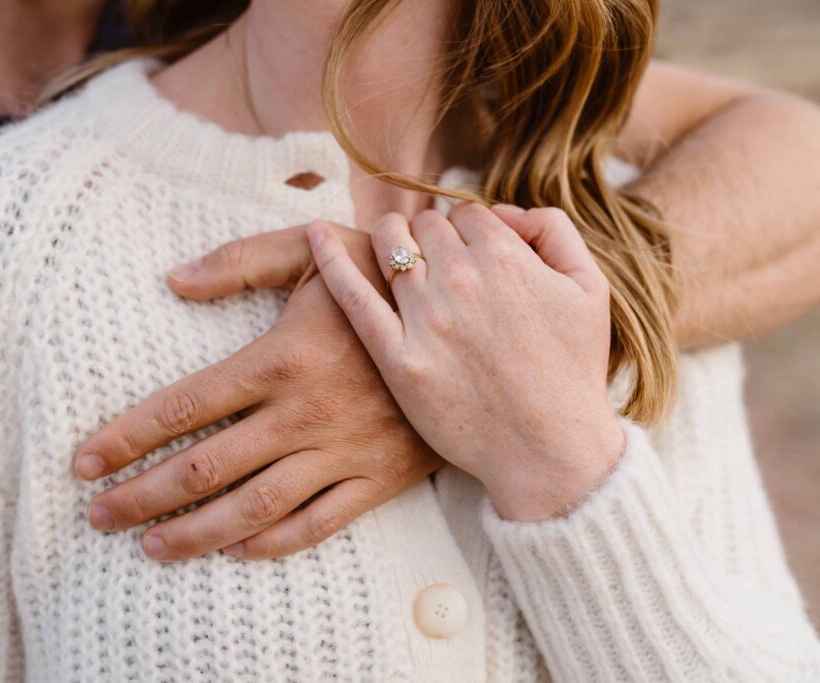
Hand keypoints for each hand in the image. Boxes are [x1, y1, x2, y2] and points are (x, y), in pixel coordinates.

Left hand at [75, 225, 440, 560]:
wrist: (477, 319)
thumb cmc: (386, 276)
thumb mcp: (315, 248)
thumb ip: (242, 261)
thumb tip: (172, 280)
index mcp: (281, 358)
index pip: (184, 406)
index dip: (127, 437)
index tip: (83, 461)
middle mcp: (304, 414)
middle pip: (204, 469)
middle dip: (142, 496)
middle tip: (96, 516)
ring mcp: (342, 452)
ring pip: (253, 509)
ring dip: (194, 534)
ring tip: (148, 547)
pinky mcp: (378, 478)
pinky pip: (317, 524)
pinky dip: (272, 544)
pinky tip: (235, 551)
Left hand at [307, 204, 625, 521]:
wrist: (551, 449)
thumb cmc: (572, 372)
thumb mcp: (591, 289)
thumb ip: (554, 232)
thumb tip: (504, 212)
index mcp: (506, 257)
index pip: (466, 213)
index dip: (467, 231)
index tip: (467, 255)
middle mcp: (461, 279)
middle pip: (426, 225)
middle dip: (430, 236)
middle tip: (434, 263)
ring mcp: (425, 319)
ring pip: (389, 246)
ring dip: (391, 241)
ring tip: (393, 256)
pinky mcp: (396, 358)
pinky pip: (353, 295)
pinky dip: (330, 258)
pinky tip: (314, 235)